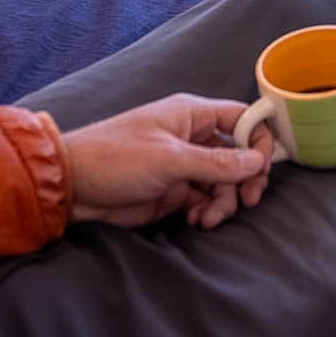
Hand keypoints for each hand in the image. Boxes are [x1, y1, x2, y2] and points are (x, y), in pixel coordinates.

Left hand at [62, 94, 274, 230]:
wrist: (72, 185)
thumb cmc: (117, 158)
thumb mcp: (171, 160)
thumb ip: (217, 162)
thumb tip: (258, 160)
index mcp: (192, 115)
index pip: (241, 118)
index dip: (258, 139)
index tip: (263, 167)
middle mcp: (192, 137)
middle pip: (237, 155)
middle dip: (244, 179)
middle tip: (246, 201)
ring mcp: (182, 165)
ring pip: (222, 182)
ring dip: (222, 202)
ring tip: (208, 219)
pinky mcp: (171, 191)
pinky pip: (203, 200)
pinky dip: (206, 211)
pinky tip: (196, 221)